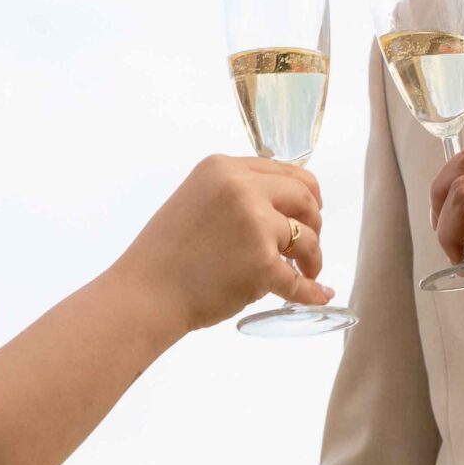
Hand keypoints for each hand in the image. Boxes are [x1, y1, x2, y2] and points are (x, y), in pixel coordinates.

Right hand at [115, 154, 329, 331]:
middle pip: (304, 197)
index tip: (309, 212)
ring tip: (306, 273)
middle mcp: (242, 188)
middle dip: (315, 222)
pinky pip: (299, 281)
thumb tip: (280, 207)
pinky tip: (318, 296)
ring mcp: (254, 225)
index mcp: (223, 168)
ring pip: (306, 237)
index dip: (305, 194)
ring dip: (313, 258)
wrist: (144, 294)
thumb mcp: (197, 200)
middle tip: (308, 246)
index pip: (284, 170)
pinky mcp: (262, 263)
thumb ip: (234, 194)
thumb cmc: (164, 256)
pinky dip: (312, 292)